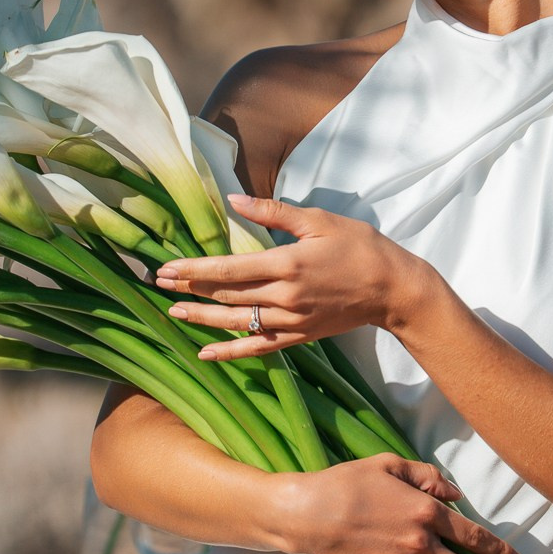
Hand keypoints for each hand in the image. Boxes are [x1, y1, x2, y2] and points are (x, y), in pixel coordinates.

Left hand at [155, 192, 426, 358]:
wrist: (394, 289)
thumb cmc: (360, 247)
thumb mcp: (319, 220)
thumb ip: (273, 212)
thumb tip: (234, 200)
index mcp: (287, 264)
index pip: (228, 269)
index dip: (194, 269)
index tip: (166, 268)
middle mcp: (285, 296)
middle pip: (226, 294)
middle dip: (189, 289)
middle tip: (158, 283)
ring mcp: (291, 320)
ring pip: (236, 322)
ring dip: (201, 317)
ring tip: (173, 312)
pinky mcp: (300, 335)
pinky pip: (258, 347)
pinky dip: (231, 352)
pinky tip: (206, 353)